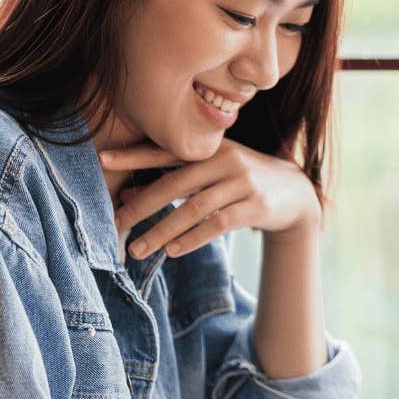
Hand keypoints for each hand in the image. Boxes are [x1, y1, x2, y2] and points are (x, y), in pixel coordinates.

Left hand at [105, 138, 320, 259]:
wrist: (296, 194)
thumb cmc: (242, 182)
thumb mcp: (209, 176)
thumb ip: (172, 182)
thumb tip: (129, 196)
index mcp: (211, 148)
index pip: (165, 150)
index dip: (134, 155)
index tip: (102, 160)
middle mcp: (226, 160)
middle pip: (175, 183)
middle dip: (142, 206)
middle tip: (115, 225)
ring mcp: (243, 182)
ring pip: (194, 208)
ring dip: (162, 230)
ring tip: (136, 249)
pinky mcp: (256, 205)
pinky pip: (218, 224)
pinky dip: (192, 238)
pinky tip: (172, 250)